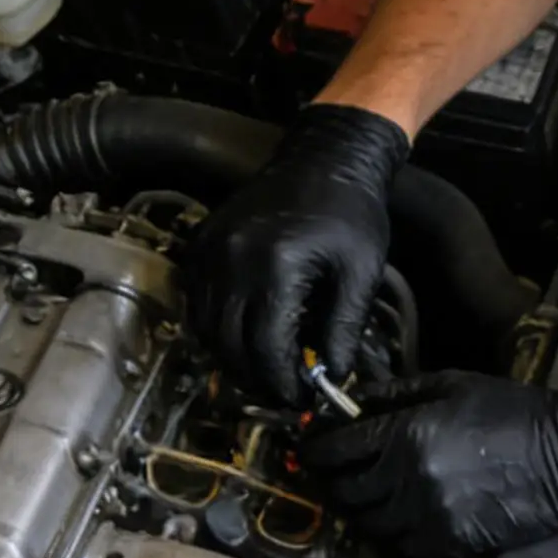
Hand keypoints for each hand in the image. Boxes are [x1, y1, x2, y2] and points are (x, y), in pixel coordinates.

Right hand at [184, 103, 409, 403]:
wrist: (325, 158)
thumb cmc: (350, 212)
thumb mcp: (361, 273)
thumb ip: (344, 329)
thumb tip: (332, 378)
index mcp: (275, 267)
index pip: (265, 348)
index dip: (281, 383)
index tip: (299, 399)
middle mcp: (232, 259)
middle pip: (228, 345)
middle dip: (255, 378)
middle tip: (281, 393)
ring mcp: (210, 250)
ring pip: (205, 328)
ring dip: (231, 357)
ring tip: (264, 369)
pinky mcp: (201, 243)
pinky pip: (196, 301)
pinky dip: (214, 326)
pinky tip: (243, 334)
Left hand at [299, 370, 557, 557]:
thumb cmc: (515, 412)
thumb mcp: (452, 386)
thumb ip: (397, 393)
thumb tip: (355, 399)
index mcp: (409, 436)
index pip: (338, 448)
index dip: (315, 447)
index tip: (309, 444)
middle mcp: (410, 482)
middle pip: (345, 490)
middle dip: (329, 478)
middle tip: (326, 469)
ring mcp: (429, 518)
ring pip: (368, 523)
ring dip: (357, 507)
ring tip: (358, 491)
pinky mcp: (450, 544)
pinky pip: (401, 544)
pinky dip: (389, 529)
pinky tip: (395, 511)